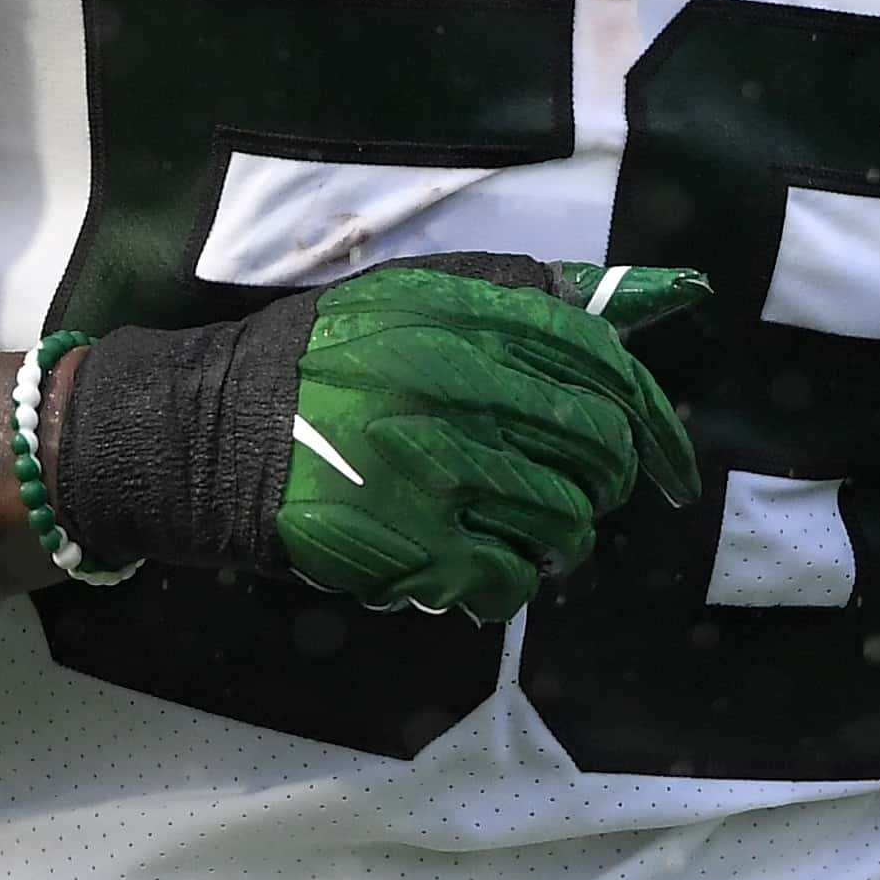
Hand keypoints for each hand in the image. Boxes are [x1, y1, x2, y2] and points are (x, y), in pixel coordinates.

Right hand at [48, 255, 703, 623]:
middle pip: (598, 448)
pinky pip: (510, 580)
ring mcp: (435, 470)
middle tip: (576, 494)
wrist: (203, 433)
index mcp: (463, 317)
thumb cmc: (319, 363)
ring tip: (514, 530)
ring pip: (565, 522)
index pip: (604, 365)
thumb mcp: (413, 296)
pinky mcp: (411, 546)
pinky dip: (505, 583)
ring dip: (555, 538)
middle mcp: (455, 385)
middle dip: (605, 482)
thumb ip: (524, 297)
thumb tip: (650, 302)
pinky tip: (468, 562)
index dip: (657, 421)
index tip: (675, 464)